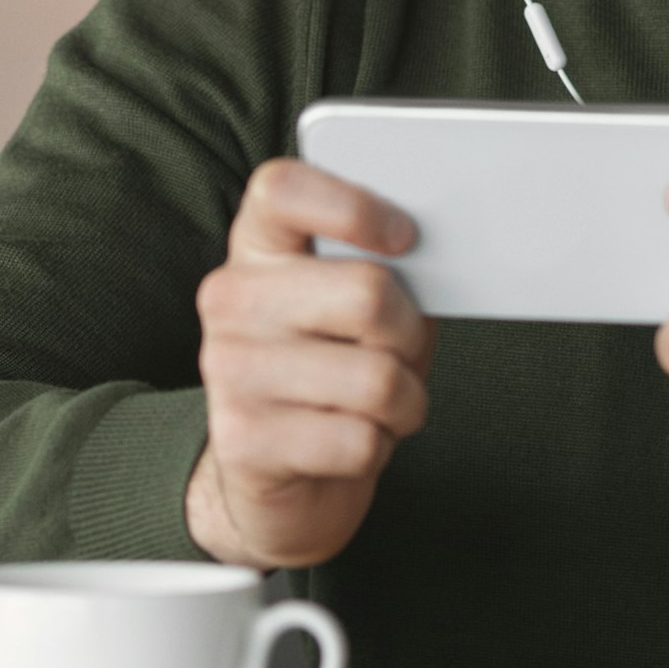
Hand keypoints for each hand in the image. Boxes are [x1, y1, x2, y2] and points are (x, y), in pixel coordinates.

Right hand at [186, 159, 435, 569]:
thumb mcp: (361, 309)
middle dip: (410, 334)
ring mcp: (228, 368)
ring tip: (377, 405)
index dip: (354, 206)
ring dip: (403, 403)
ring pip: (376, 378)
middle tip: (399, 352)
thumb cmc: (338, 372)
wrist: (281, 480)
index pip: (283, 188)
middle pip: (367, 292)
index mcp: (258, 245)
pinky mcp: (240, 439)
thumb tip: (440, 256)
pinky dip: (377, 449)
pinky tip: (347, 442)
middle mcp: (230, 297)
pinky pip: (358, 440)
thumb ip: (385, 271)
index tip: (404, 237)